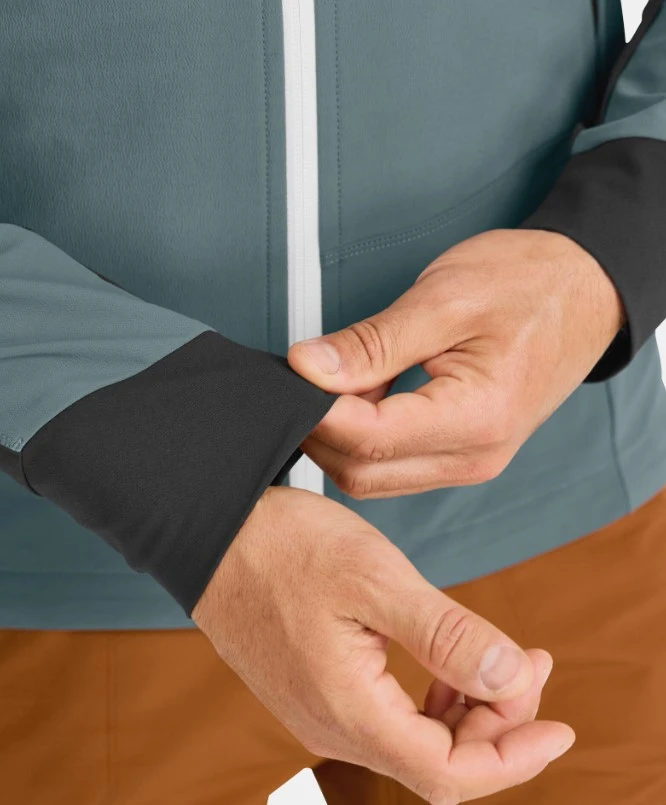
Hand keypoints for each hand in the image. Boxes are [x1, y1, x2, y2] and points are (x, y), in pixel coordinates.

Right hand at [193, 486, 574, 802]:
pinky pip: (387, 718)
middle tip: (530, 662)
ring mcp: (318, 710)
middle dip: (498, 723)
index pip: (448, 776)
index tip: (560, 727)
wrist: (212, 530)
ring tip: (501, 660)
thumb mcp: (375, 579)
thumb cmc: (285, 546)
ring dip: (468, 711)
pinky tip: (446, 665)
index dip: (514, 759)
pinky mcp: (313, 688)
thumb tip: (511, 682)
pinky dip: (432, 700)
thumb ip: (446, 637)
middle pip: (436, 762)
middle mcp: (331, 726)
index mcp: (348, 709)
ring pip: (413, 741)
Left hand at [288, 229, 623, 497]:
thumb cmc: (528, 283)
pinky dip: (365, 435)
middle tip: (302, 377)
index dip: (315, 411)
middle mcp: (474, 456)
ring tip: (338, 377)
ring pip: (373, 475)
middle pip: (361, 473)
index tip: (289, 375)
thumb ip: (373, 342)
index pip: (367, 439)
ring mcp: (470, 462)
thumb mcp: (444, 298)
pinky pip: (395, 464)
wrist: (584, 290)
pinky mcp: (463, 454)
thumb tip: (307, 368)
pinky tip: (363, 392)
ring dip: (340, 435)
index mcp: (476, 418)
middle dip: (319, 431)